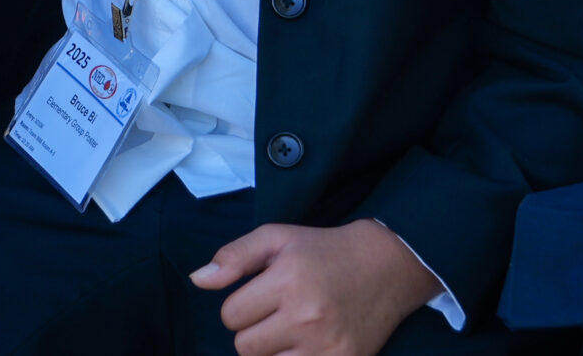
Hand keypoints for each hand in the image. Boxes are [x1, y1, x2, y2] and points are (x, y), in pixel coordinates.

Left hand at [191, 220, 439, 355]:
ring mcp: (326, 345)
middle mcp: (307, 315)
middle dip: (254, 331)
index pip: (231, 316)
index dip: (241, 306)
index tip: (262, 296)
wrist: (385, 267)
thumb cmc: (323, 251)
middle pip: (245, 347)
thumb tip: (197, 280)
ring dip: (274, 352)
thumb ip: (234, 257)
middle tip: (278, 313)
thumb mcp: (277, 238)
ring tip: (294, 329)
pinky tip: (306, 345)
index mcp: (287, 280)